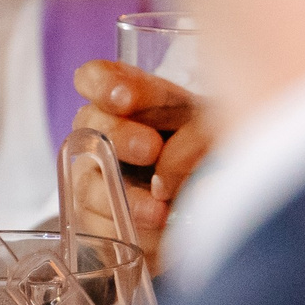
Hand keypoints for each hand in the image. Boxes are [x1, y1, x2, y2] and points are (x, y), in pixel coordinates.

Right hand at [71, 60, 213, 252]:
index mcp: (130, 101)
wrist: (216, 210)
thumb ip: (198, 134)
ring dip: (125, 192)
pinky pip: (99, 223)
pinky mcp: (96, 220)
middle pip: (88, 125)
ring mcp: (94, 177)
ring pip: (90, 180)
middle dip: (119, 135)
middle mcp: (103, 134)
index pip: (95, 78)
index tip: (125, 98)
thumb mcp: (214, 135)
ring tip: (159, 206)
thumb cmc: (209, 156)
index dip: (102, 84)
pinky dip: (130, 225)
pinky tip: (156, 226)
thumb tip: (186, 161)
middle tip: (151, 149)